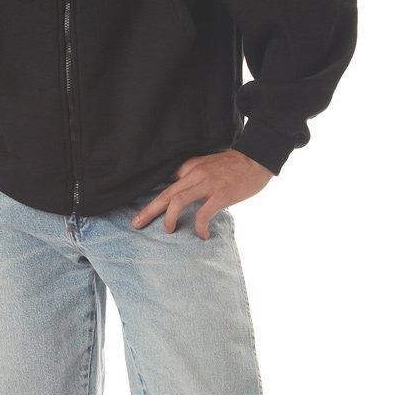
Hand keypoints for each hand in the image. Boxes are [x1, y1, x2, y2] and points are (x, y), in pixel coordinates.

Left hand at [131, 150, 273, 240]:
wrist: (257, 158)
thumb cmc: (235, 164)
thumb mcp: (209, 163)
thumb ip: (194, 173)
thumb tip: (181, 185)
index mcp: (192, 167)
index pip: (167, 183)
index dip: (154, 199)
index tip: (144, 211)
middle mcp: (196, 174)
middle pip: (166, 194)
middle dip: (149, 210)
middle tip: (136, 224)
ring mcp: (208, 185)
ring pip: (178, 201)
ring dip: (168, 218)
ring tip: (168, 230)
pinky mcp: (221, 195)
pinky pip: (203, 214)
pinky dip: (199, 227)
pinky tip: (202, 235)